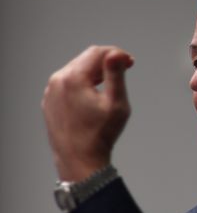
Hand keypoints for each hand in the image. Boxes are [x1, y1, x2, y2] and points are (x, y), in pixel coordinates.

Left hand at [42, 45, 133, 180]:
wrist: (78, 160)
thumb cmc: (99, 134)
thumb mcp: (116, 103)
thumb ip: (116, 74)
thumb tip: (116, 54)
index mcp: (73, 78)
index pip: (97, 52)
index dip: (116, 54)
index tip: (130, 63)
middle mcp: (57, 81)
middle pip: (85, 59)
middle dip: (106, 61)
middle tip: (124, 70)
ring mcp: (51, 92)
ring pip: (76, 70)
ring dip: (94, 72)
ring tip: (110, 84)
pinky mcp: (50, 102)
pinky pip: (67, 83)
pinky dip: (82, 83)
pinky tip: (94, 95)